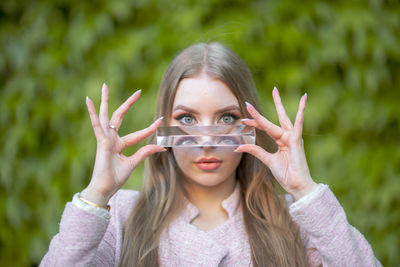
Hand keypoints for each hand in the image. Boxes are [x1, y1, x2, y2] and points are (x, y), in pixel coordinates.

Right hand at [80, 84, 164, 205]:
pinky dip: (92, 112)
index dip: (150, 129)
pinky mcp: (101, 142)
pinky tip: (89, 100)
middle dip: (128, 103)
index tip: (161, 121)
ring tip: (104, 86)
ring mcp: (105, 139)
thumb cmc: (115, 178)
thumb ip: (144, 153)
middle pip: (119, 116)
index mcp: (119, 144)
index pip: (138, 134)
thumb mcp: (133, 163)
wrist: (105, 188)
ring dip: (105, 101)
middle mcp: (112, 139)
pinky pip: (97, 125)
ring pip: (106, 116)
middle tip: (138, 91)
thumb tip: (160, 147)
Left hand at [235, 87, 316, 199]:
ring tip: (275, 90)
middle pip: (274, 119)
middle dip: (266, 108)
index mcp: (281, 141)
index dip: (255, 122)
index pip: (266, 127)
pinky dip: (301, 112)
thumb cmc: (286, 174)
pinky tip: (304, 100)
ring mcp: (292, 137)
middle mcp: (287, 136)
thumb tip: (239, 146)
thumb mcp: (267, 160)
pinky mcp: (296, 141)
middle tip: (264, 94)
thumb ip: (255, 151)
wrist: (297, 186)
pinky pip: (298, 124)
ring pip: (281, 119)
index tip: (243, 119)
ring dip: (277, 105)